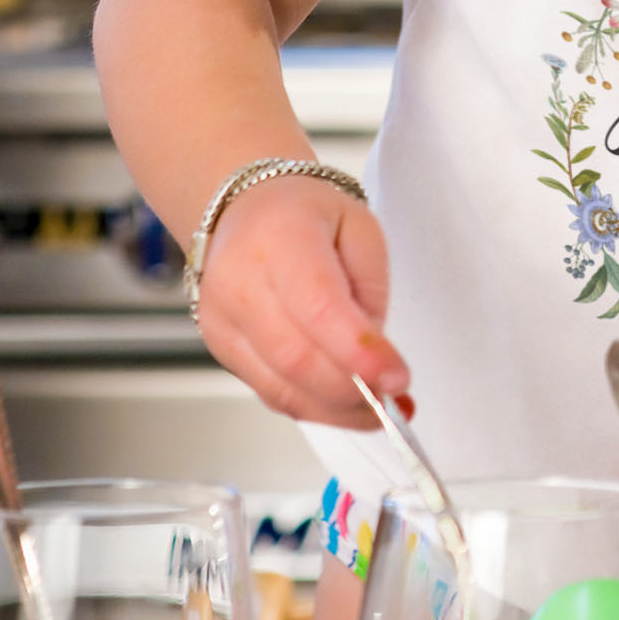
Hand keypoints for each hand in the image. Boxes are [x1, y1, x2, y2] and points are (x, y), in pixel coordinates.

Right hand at [193, 176, 411, 426]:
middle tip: (394, 400)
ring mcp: (222, 321)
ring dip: (336, 410)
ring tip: (376, 409)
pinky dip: (312, 406)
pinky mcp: (220, 348)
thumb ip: (370, 292)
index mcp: (281, 240)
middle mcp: (240, 283)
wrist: (244, 209)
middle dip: (353, 391)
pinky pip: (269, 392)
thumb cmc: (304, 214)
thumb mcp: (360, 228)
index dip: (360, 352)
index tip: (398, 378)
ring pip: (281, 387)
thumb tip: (373, 358)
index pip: (319, 308)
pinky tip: (343, 405)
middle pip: (298, 358)